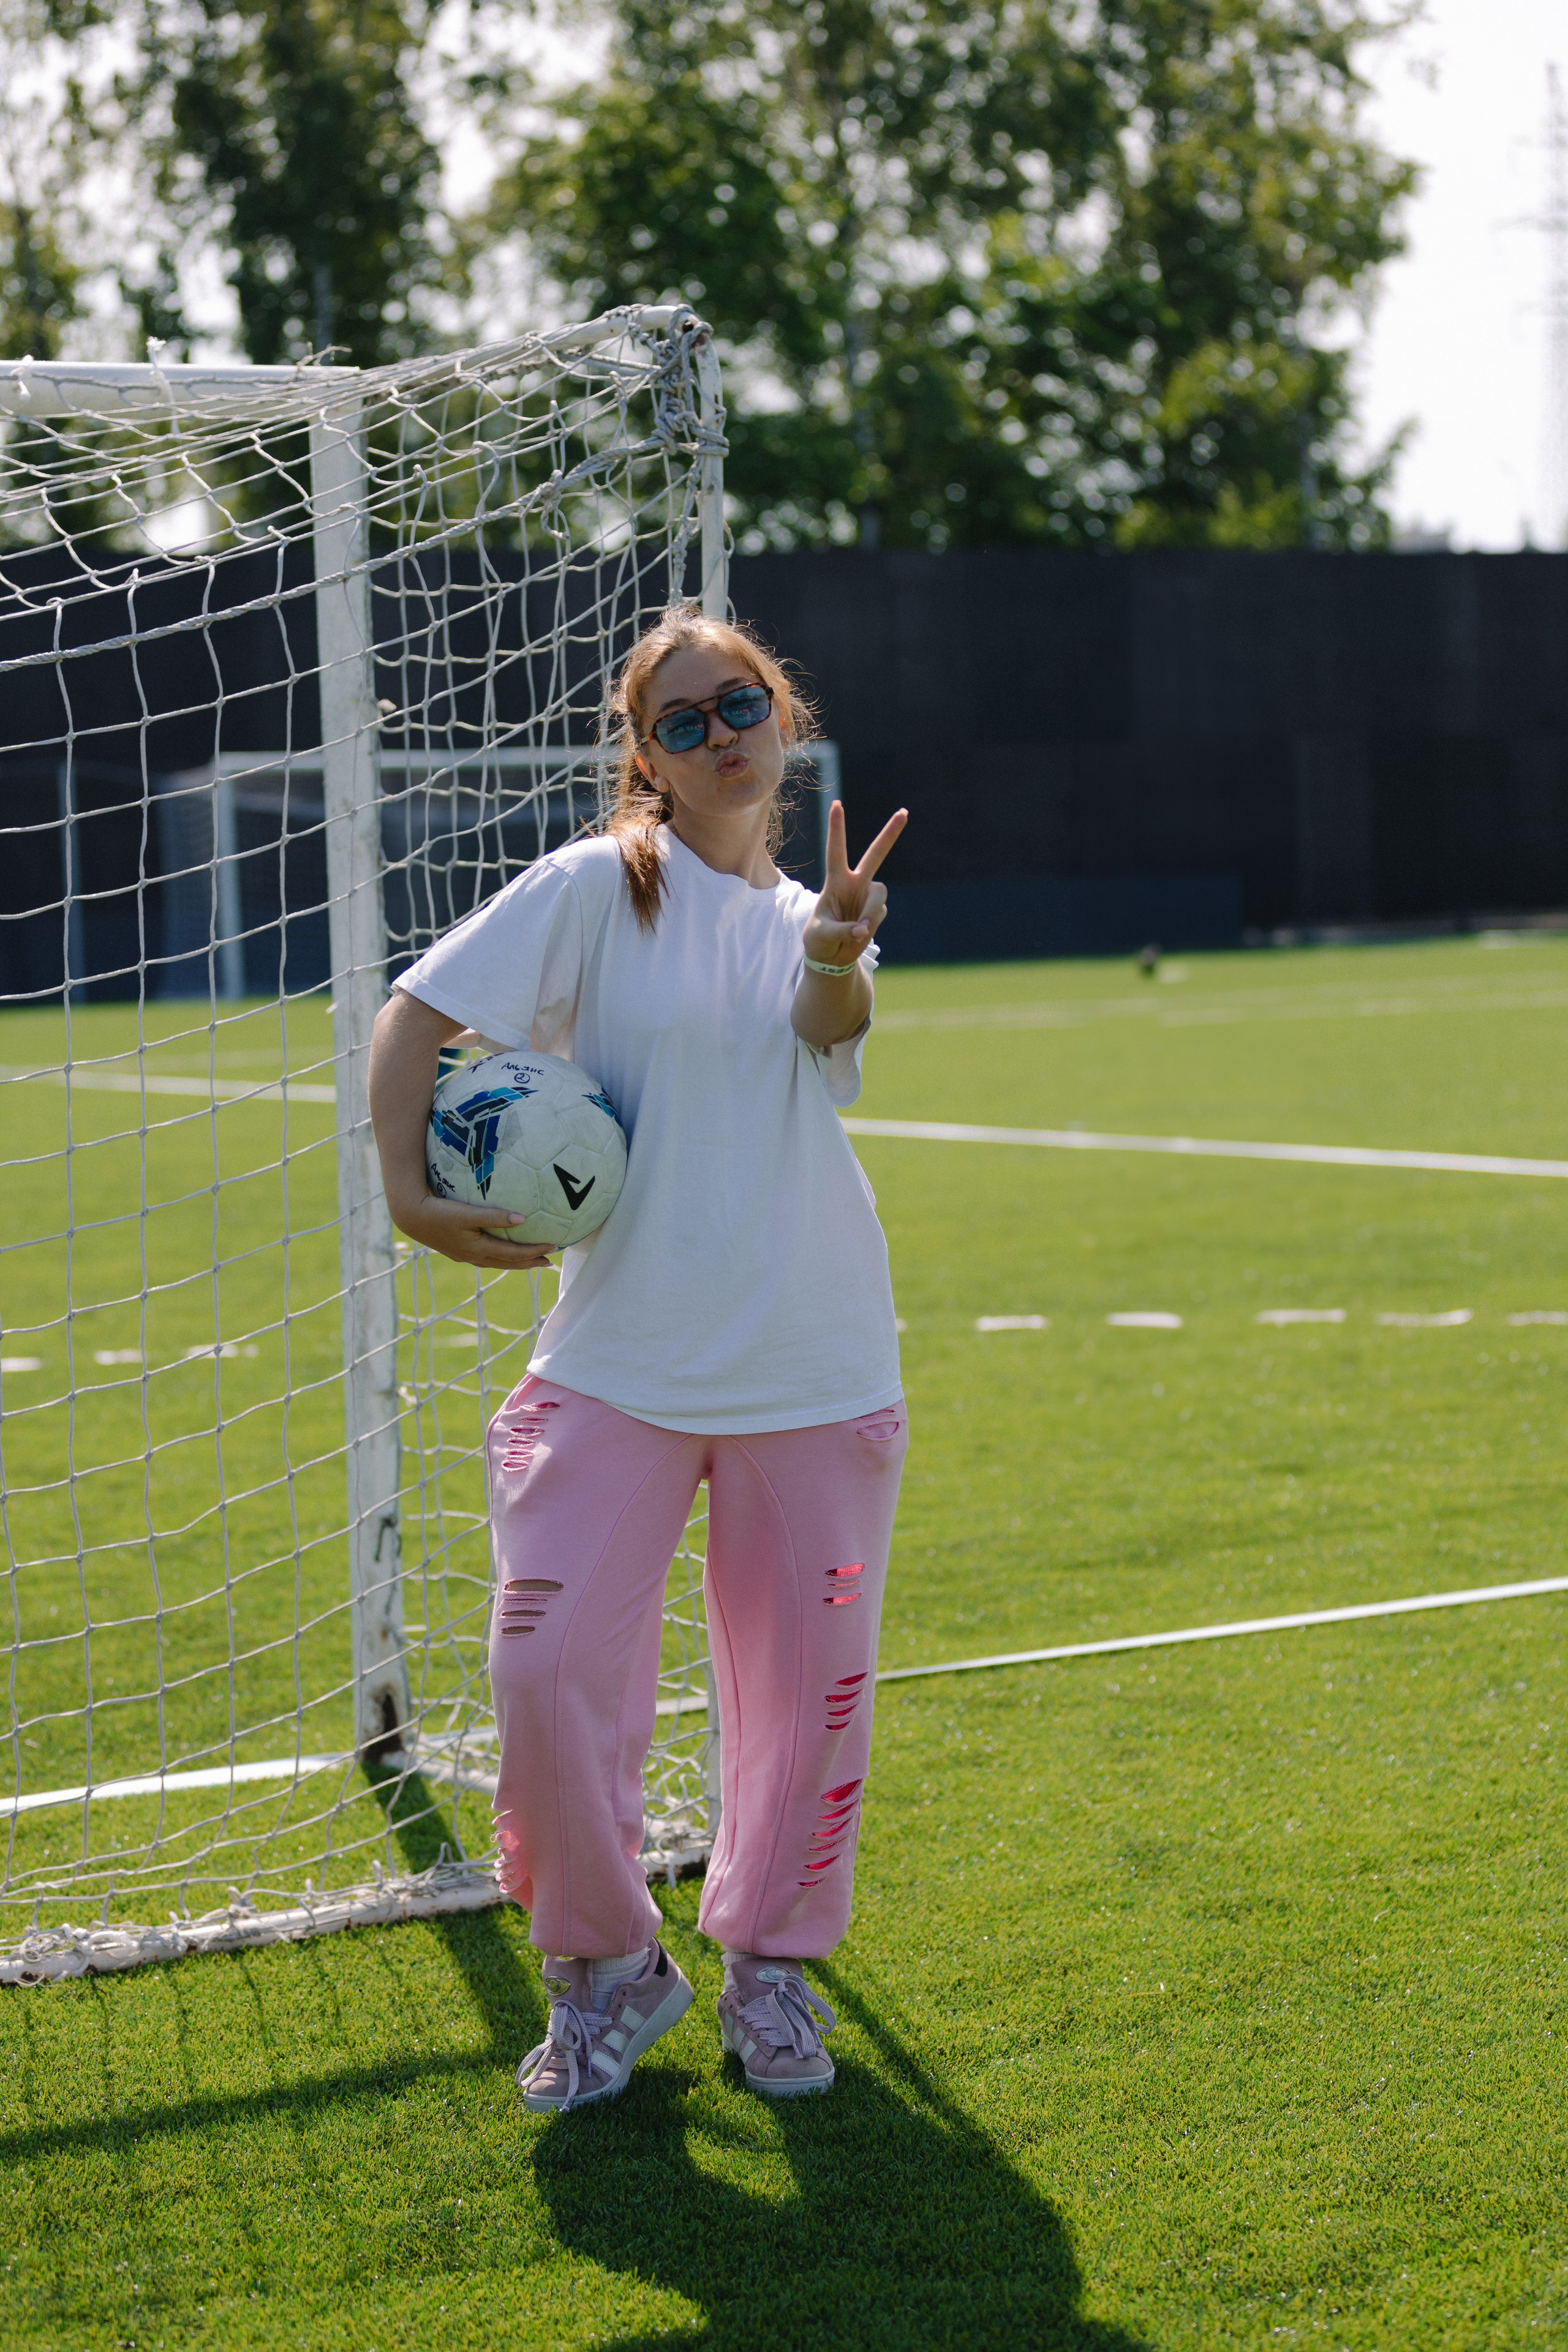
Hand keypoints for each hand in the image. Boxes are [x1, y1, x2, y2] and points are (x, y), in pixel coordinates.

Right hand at [389, 1191, 559, 1271]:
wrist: (411, 1217)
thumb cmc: (439, 1212)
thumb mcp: (468, 1213)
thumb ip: (495, 1216)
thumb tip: (523, 1218)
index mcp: (479, 1249)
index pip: (514, 1254)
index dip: (534, 1252)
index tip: (553, 1247)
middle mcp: (474, 1257)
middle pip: (509, 1263)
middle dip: (530, 1262)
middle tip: (549, 1262)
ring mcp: (465, 1255)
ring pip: (497, 1262)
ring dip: (516, 1261)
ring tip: (531, 1259)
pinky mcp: (458, 1250)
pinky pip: (486, 1257)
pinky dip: (500, 1256)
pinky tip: (501, 1250)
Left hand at [803, 801, 907, 968]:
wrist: (831, 957)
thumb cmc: (818, 940)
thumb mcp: (821, 935)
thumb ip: (841, 931)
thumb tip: (862, 929)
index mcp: (836, 881)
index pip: (836, 850)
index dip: (836, 828)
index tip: (837, 804)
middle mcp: (855, 884)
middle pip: (876, 855)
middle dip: (890, 834)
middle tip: (904, 812)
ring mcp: (868, 897)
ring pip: (880, 894)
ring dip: (871, 912)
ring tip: (859, 931)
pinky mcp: (877, 912)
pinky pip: (879, 915)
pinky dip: (870, 927)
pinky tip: (859, 936)